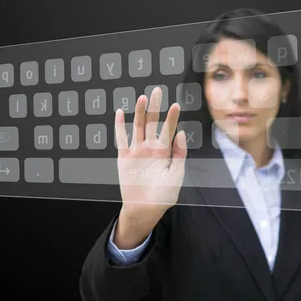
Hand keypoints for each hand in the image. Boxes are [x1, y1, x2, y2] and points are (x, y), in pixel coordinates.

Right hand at [115, 87, 186, 225]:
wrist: (145, 209)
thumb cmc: (163, 196)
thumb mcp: (176, 176)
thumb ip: (179, 154)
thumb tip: (180, 133)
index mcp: (164, 152)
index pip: (169, 130)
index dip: (172, 117)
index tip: (176, 104)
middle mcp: (150, 148)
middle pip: (152, 123)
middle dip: (155, 107)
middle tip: (157, 91)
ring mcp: (137, 151)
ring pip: (137, 127)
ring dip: (139, 112)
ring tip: (142, 98)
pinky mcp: (124, 158)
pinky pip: (121, 139)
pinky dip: (120, 126)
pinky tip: (120, 113)